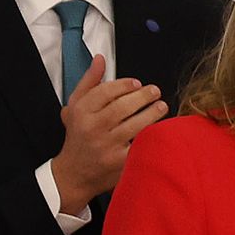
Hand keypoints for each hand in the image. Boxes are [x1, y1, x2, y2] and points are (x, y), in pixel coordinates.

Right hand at [50, 55, 165, 212]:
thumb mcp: (75, 107)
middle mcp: (92, 128)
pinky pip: (140, 145)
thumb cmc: (77, 137)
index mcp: (81, 112)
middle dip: (143, 96)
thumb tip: (100, 59)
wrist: (73, 174)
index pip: (105, 92)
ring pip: (134, 126)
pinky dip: (152, 136)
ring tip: (161, 106)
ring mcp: (106, 146)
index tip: (137, 83)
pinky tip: (160, 129)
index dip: (124, 85)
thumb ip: (89, 82)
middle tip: (155, 91)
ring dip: (152, 114)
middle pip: (122, 107)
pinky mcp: (119, 162)